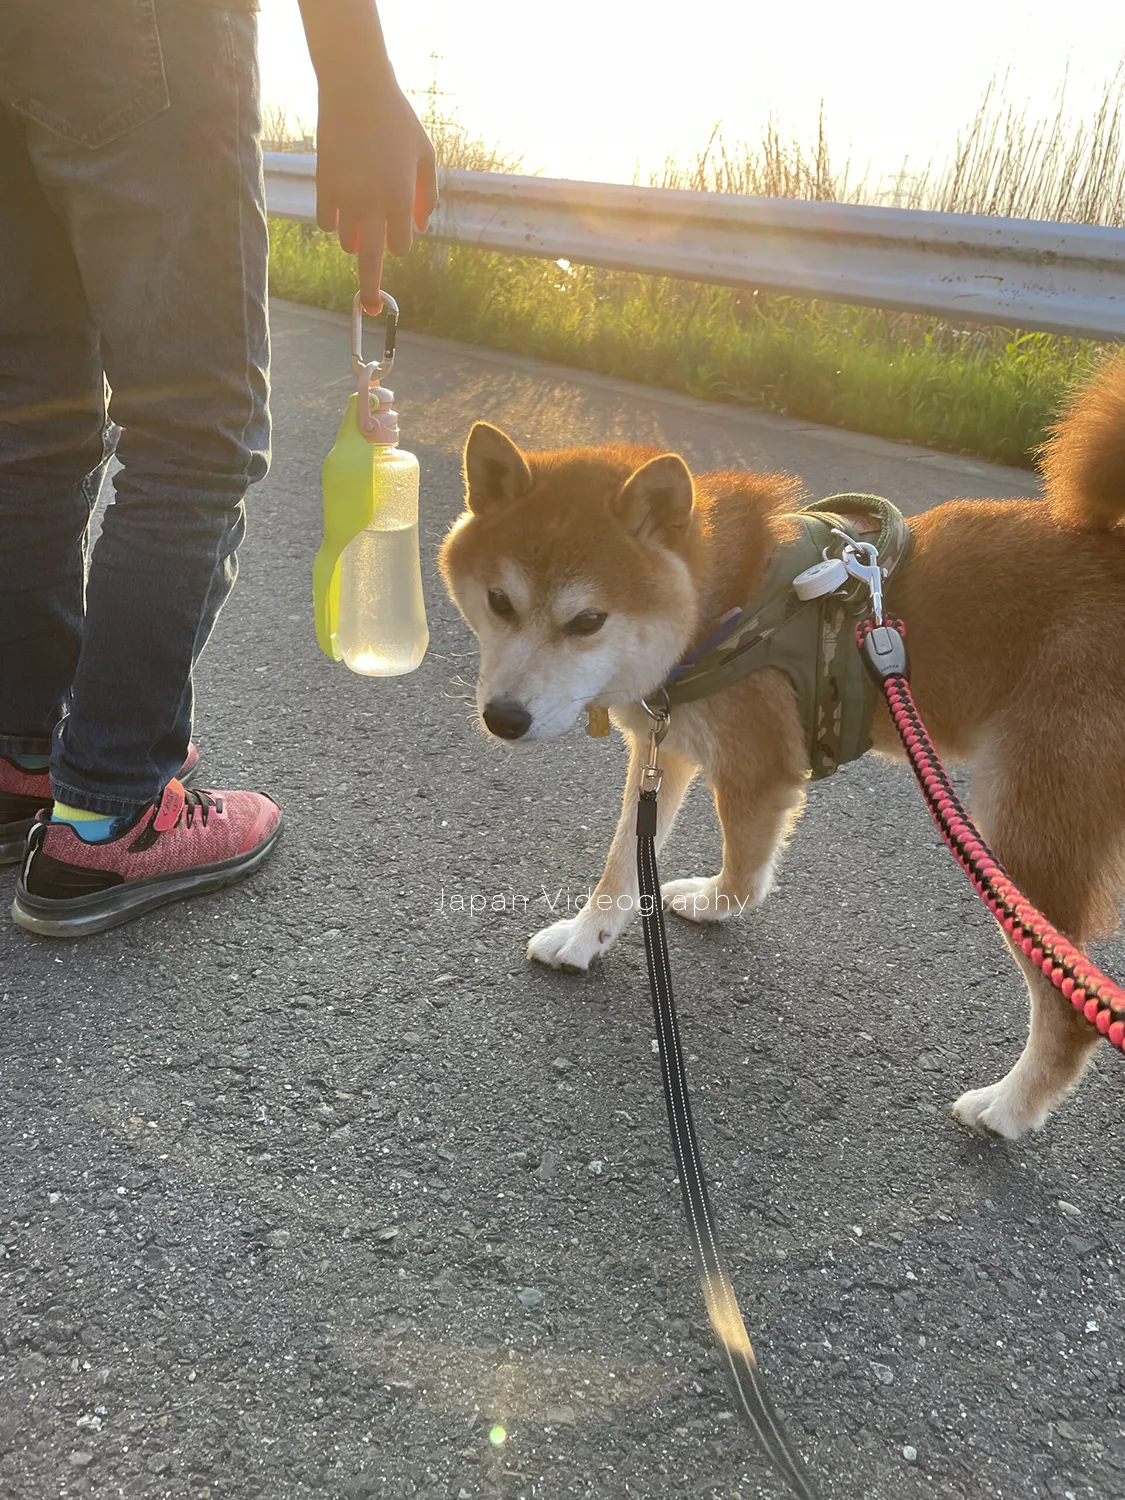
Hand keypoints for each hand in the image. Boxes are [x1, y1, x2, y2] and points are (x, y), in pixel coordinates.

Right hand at [315, 84, 437, 311]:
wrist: (356, 88)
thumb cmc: (397, 120)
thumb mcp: (425, 154)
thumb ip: (427, 195)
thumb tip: (419, 230)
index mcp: (400, 197)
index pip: (400, 245)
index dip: (400, 243)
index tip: (399, 236)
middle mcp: (372, 202)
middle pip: (369, 260)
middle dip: (370, 289)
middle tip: (370, 309)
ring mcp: (345, 196)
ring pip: (348, 242)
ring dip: (356, 239)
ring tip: (361, 214)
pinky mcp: (324, 186)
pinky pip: (327, 223)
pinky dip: (335, 222)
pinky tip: (342, 203)